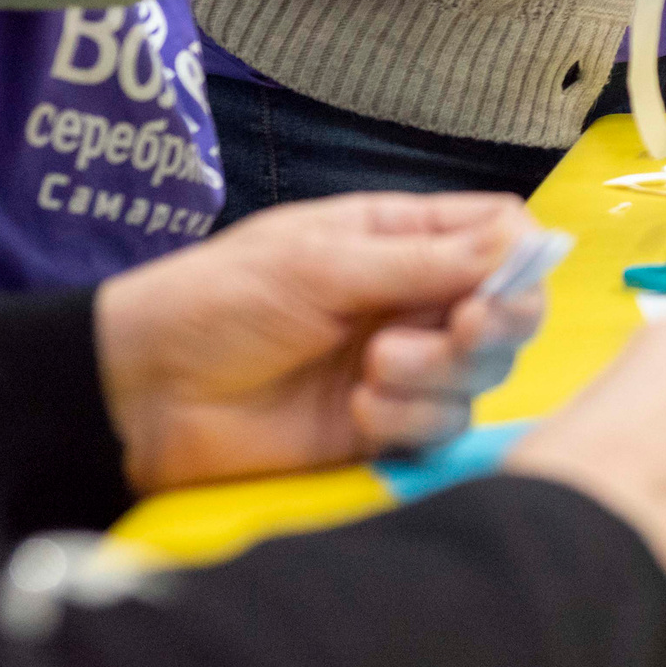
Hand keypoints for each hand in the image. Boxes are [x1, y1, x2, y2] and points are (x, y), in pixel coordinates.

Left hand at [94, 192, 542, 495]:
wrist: (142, 397)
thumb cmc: (220, 302)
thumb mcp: (320, 264)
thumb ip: (424, 260)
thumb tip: (523, 240)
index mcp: (404, 240)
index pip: (503, 237)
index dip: (521, 260)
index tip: (502, 283)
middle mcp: (417, 300)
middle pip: (510, 311)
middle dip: (491, 325)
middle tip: (458, 329)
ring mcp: (405, 367)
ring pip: (481, 375)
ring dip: (435, 376)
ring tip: (370, 371)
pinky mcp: (386, 429)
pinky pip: (440, 429)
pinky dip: (406, 421)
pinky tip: (355, 413)